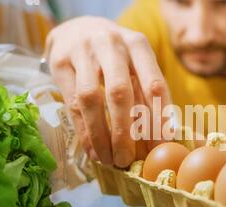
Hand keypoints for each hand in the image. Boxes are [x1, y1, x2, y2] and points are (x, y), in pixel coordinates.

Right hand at [45, 16, 170, 166]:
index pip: (154, 85)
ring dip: (101, 135)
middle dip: (126, 133)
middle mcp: (112, 44)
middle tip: (129, 160)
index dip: (159, 120)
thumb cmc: (116, 55)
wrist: (77, 28)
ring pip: (91, 99)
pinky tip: (93, 150)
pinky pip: (72, 103)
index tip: (160, 148)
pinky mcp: (60, 62)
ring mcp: (83, 51)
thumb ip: (148, 94)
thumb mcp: (136, 64)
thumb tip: (166, 137)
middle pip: (121, 93)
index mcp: (138, 45)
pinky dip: (84, 131)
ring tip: (110, 160)